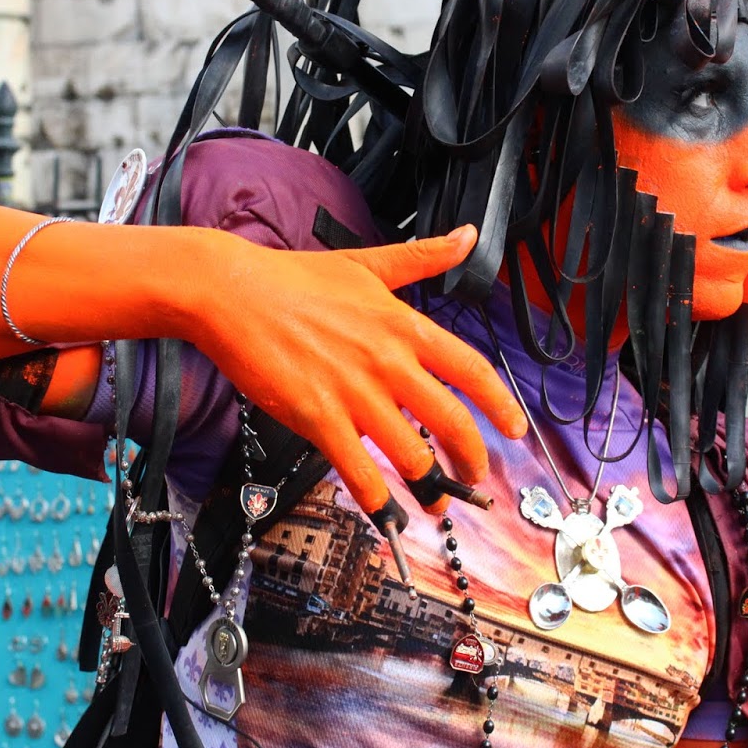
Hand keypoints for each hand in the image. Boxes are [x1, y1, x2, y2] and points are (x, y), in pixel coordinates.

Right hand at [193, 225, 525, 513]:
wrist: (231, 293)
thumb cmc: (293, 278)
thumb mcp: (367, 262)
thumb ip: (423, 256)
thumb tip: (466, 236)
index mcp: (404, 325)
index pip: (471, 369)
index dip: (501, 405)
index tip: (515, 428)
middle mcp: (388, 362)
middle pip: (451, 421)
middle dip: (470, 459)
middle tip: (474, 477)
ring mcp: (354, 393)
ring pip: (411, 454)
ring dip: (429, 488)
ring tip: (434, 504)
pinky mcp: (317, 417)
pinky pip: (357, 470)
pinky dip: (377, 498)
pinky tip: (384, 511)